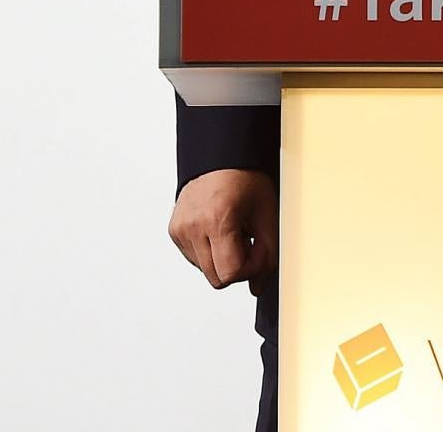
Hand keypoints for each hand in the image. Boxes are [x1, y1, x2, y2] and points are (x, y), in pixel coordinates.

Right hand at [168, 169, 277, 288]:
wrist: (222, 156)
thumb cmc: (246, 179)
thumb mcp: (267, 214)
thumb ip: (268, 255)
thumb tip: (258, 287)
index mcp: (216, 220)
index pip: (231, 274)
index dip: (251, 268)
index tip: (258, 247)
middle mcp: (192, 226)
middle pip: (216, 279)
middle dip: (237, 266)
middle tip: (248, 241)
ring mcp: (180, 229)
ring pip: (205, 271)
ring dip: (223, 259)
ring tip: (234, 231)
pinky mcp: (174, 230)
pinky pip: (195, 258)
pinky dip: (210, 251)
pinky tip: (219, 230)